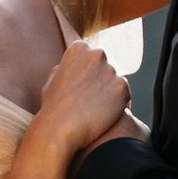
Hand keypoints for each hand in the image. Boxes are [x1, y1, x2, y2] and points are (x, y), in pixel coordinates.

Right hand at [32, 40, 136, 162]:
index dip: (88, 74)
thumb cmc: (53, 108)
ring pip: (115, 81)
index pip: (91, 57)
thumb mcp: (52, 81)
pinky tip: (106, 116)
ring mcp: (111, 69)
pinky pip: (125, 94)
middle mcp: (96, 54)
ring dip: (110, 93)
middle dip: (101, 80)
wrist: (61, 129)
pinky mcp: (122, 86)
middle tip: (91, 100)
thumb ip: (65, 69)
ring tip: (96, 110)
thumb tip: (72, 67)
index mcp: (78, 49)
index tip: (83, 88)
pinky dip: (119, 104)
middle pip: (106, 66)